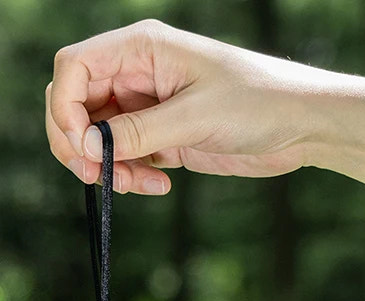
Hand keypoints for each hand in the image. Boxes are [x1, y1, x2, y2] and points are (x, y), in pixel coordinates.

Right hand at [46, 19, 327, 194]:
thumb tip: (85, 145)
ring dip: (105, 167)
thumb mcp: (194, 116)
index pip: (73, 68)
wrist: (300, 126)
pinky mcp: (158, 136)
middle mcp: (136, 74)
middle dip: (77, 144)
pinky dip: (129, 177)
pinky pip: (122, 158)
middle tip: (98, 175)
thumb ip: (135, 131)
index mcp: (141, 49)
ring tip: (136, 184)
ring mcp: (144, 107)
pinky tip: (159, 186)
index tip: (83, 147)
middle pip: (74, 105)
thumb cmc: (258, 102)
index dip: (64, 108)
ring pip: (94, 139)